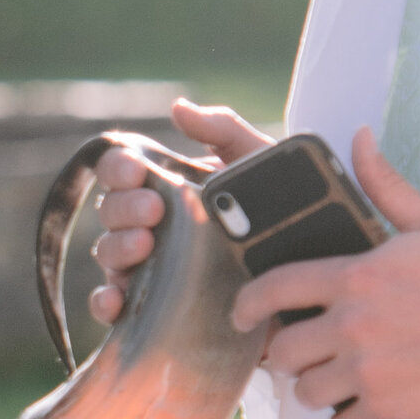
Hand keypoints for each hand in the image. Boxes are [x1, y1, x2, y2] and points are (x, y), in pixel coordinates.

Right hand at [86, 98, 268, 326]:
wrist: (315, 269)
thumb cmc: (286, 210)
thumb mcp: (260, 163)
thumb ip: (224, 130)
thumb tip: (178, 107)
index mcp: (166, 187)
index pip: (122, 172)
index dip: (119, 168)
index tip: (137, 170)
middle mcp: (150, 226)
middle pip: (110, 212)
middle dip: (123, 207)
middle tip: (154, 210)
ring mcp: (150, 269)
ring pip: (109, 255)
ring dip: (117, 248)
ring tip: (145, 245)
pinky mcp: (156, 311)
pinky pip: (114, 308)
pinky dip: (105, 303)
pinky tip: (117, 300)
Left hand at [231, 129, 419, 418]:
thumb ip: (385, 186)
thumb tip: (359, 137)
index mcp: (356, 279)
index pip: (275, 289)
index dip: (247, 305)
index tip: (242, 316)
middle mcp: (352, 327)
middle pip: (283, 350)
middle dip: (291, 354)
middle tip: (310, 352)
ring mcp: (366, 372)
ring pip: (305, 393)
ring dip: (318, 388)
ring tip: (340, 379)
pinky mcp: (385, 411)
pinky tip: (366, 407)